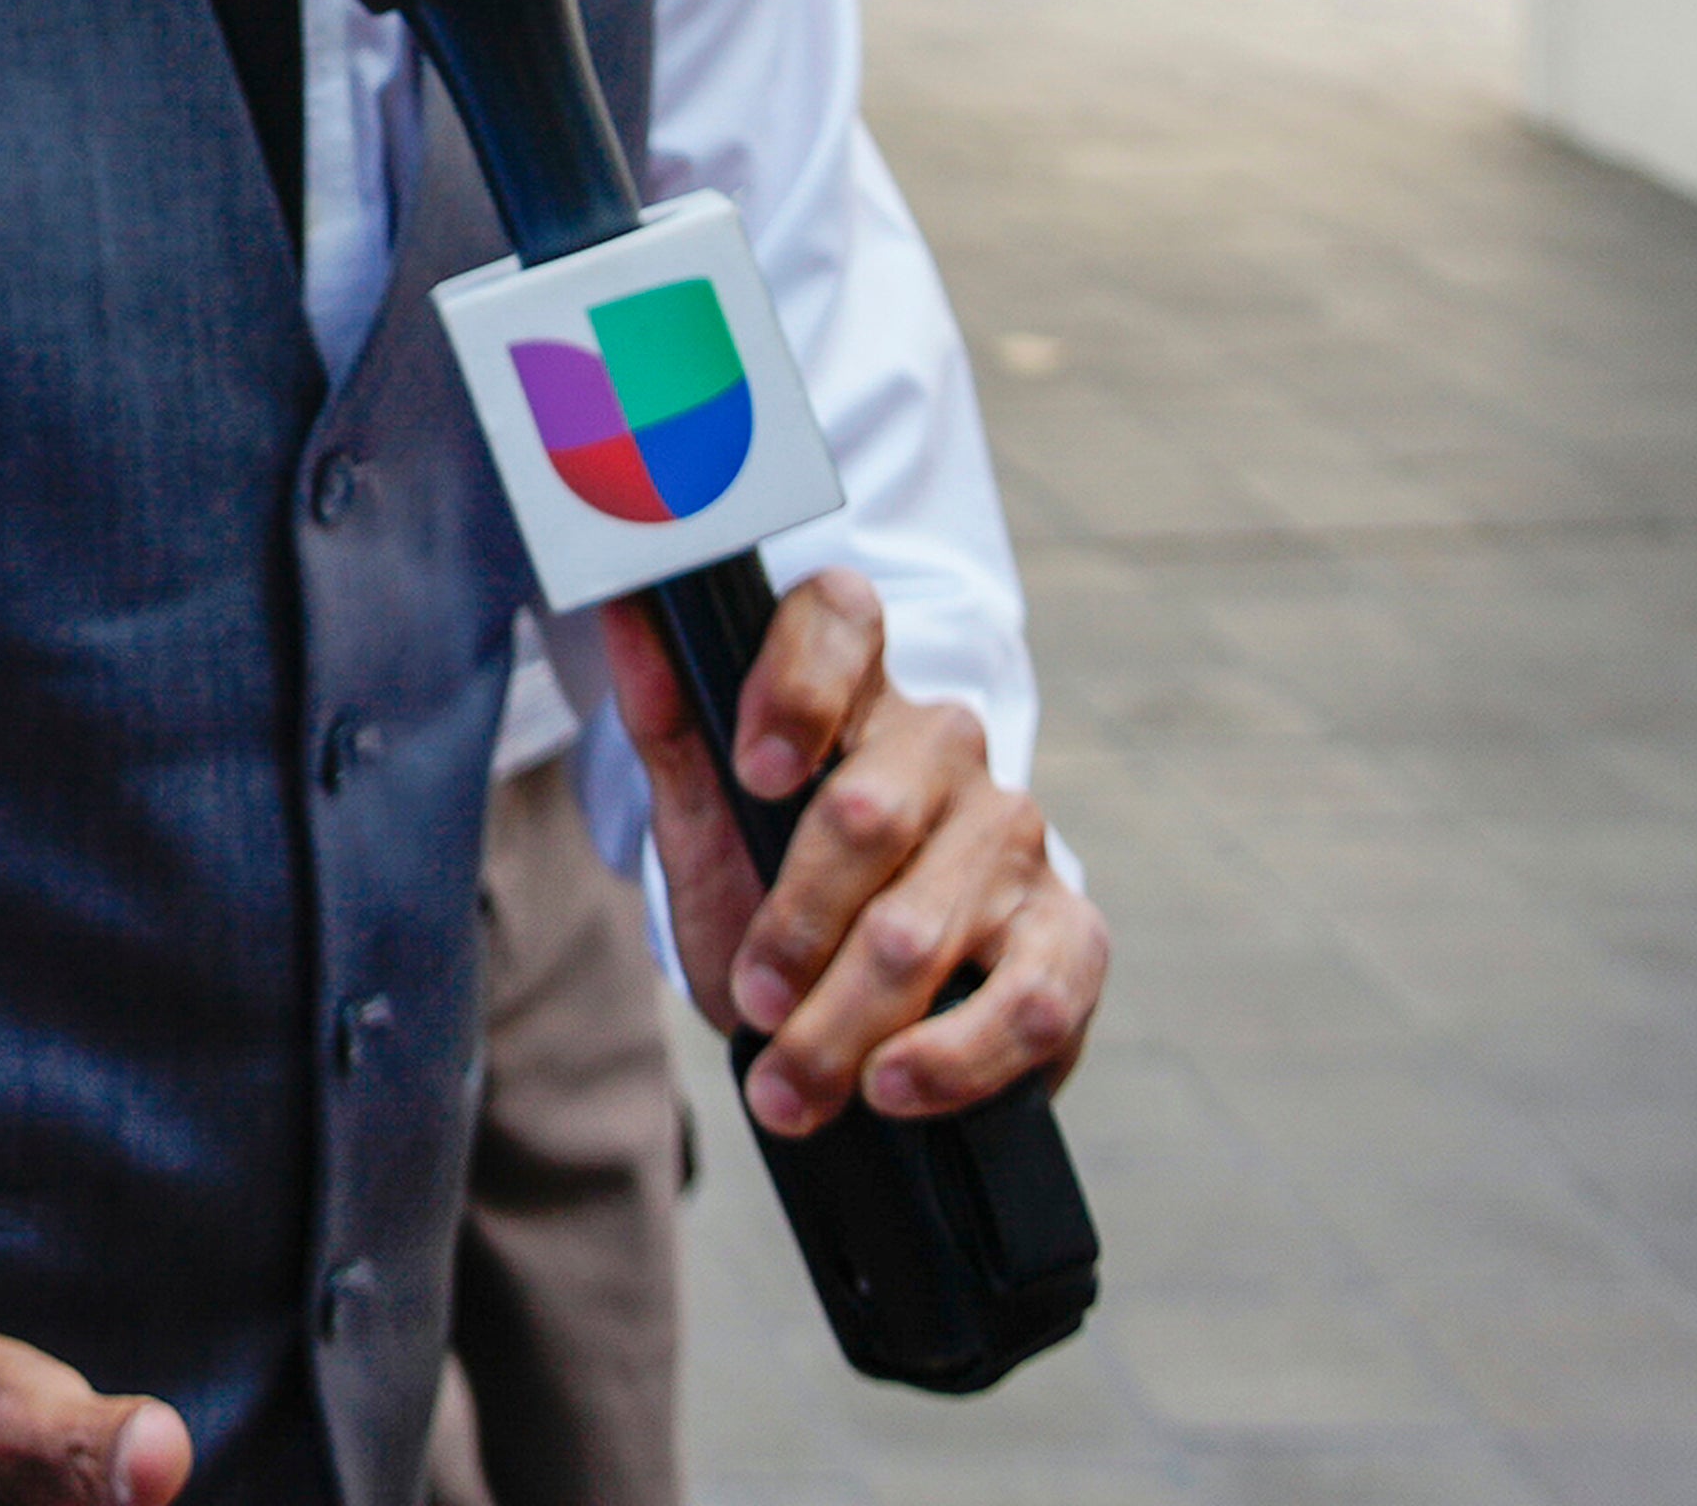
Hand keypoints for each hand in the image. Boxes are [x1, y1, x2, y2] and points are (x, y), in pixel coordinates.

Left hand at [599, 567, 1102, 1134]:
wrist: (850, 994)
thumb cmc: (770, 883)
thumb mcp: (704, 815)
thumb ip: (672, 720)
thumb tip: (626, 610)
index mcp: (854, 692)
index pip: (841, 619)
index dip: (799, 686)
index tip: (752, 772)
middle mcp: (945, 749)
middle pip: (869, 812)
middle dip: (795, 926)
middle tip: (750, 1000)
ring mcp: (1014, 838)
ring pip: (926, 925)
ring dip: (844, 1021)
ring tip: (791, 1084)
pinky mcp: (1070, 937)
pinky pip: (1028, 1000)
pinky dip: (951, 1058)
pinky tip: (892, 1087)